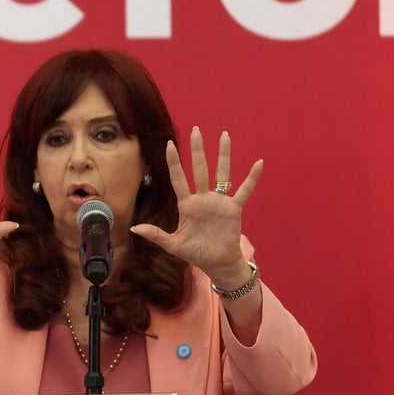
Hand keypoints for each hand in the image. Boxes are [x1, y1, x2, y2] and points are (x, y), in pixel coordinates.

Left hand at [130, 127, 262, 283]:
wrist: (217, 264)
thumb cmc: (195, 253)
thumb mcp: (173, 245)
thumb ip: (156, 235)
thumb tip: (134, 228)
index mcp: (187, 205)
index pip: (178, 179)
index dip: (174, 162)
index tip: (169, 144)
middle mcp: (203, 198)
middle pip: (199, 169)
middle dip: (197, 150)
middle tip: (196, 130)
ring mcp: (219, 202)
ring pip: (222, 173)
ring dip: (223, 155)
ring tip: (225, 135)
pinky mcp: (234, 209)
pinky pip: (244, 190)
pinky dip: (252, 178)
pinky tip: (258, 163)